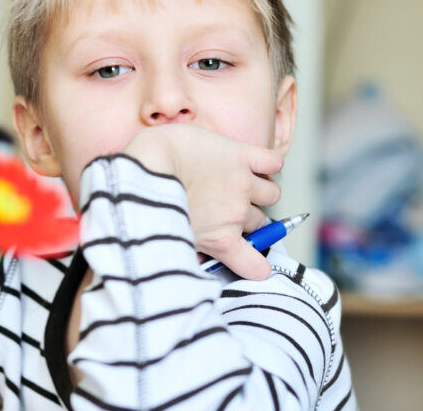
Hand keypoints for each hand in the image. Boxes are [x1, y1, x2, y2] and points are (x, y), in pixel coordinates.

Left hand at [124, 124, 282, 279]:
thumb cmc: (149, 201)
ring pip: (271, 194)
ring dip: (260, 192)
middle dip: (248, 218)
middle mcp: (237, 214)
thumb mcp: (169, 237)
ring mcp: (242, 183)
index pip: (256, 267)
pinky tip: (256, 165)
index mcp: (221, 240)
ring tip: (240, 184)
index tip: (251, 258)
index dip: (257, 264)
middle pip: (260, 223)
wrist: (148, 165)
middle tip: (227, 209)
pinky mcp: (241, 156)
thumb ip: (189, 249)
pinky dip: (270, 164)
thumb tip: (193, 256)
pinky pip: (274, 162)